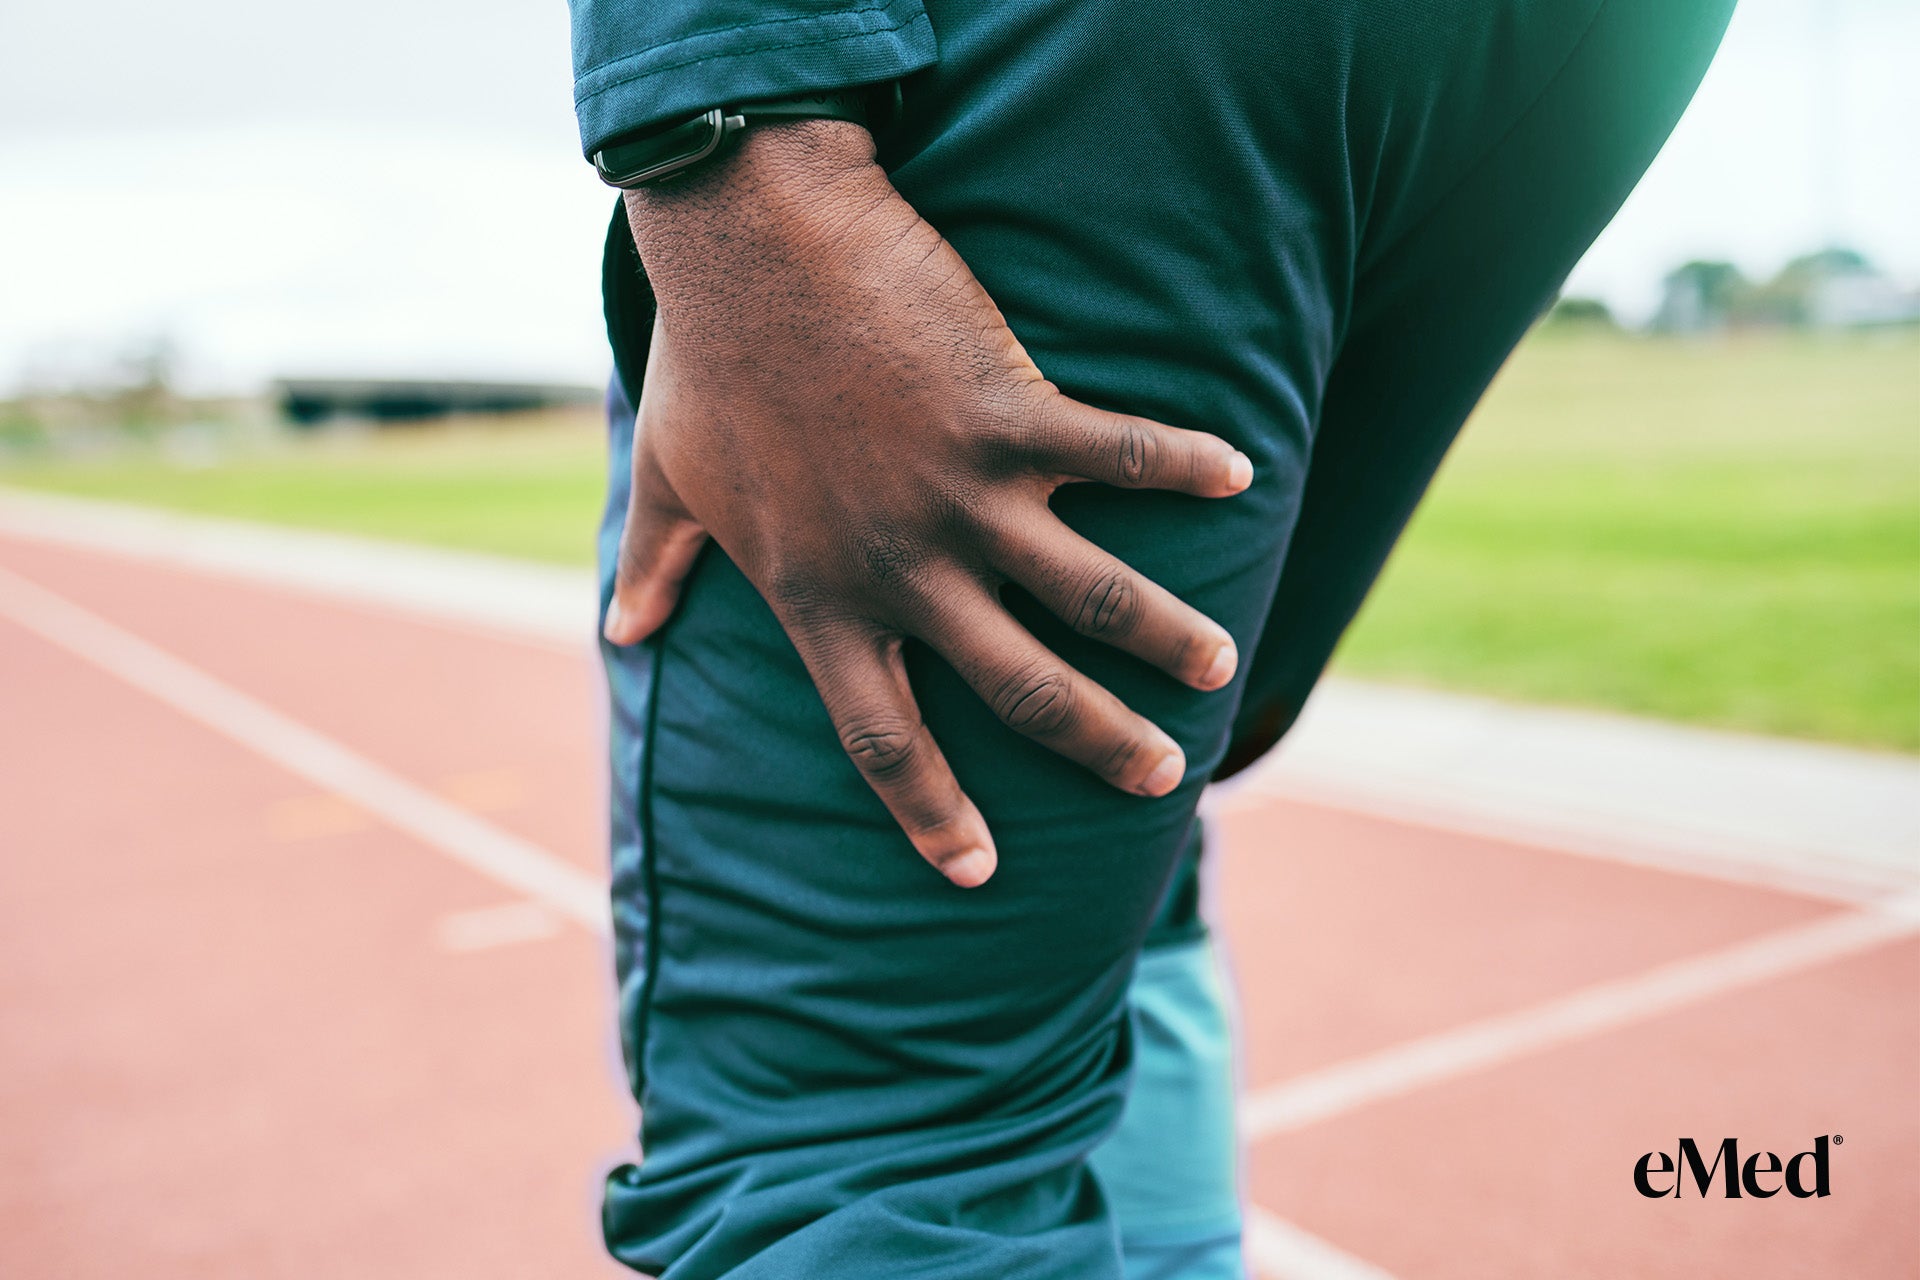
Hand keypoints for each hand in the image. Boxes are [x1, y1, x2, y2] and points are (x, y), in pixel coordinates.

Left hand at [603, 120, 1249, 887]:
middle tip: (1160, 780)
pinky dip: (1185, 464)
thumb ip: (657, 566)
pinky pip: (1118, 453)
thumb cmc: (710, 358)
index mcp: (819, 596)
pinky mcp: (1007, 413)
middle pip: (1019, 690)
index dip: (930, 812)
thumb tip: (623, 633)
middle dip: (1098, 744)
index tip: (975, 870)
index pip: (879, 738)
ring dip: (1165, 637)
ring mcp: (960, 495)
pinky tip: (1239, 475)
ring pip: (1090, 596)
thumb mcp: (669, 479)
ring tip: (1218, 668)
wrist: (750, 240)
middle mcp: (900, 568)